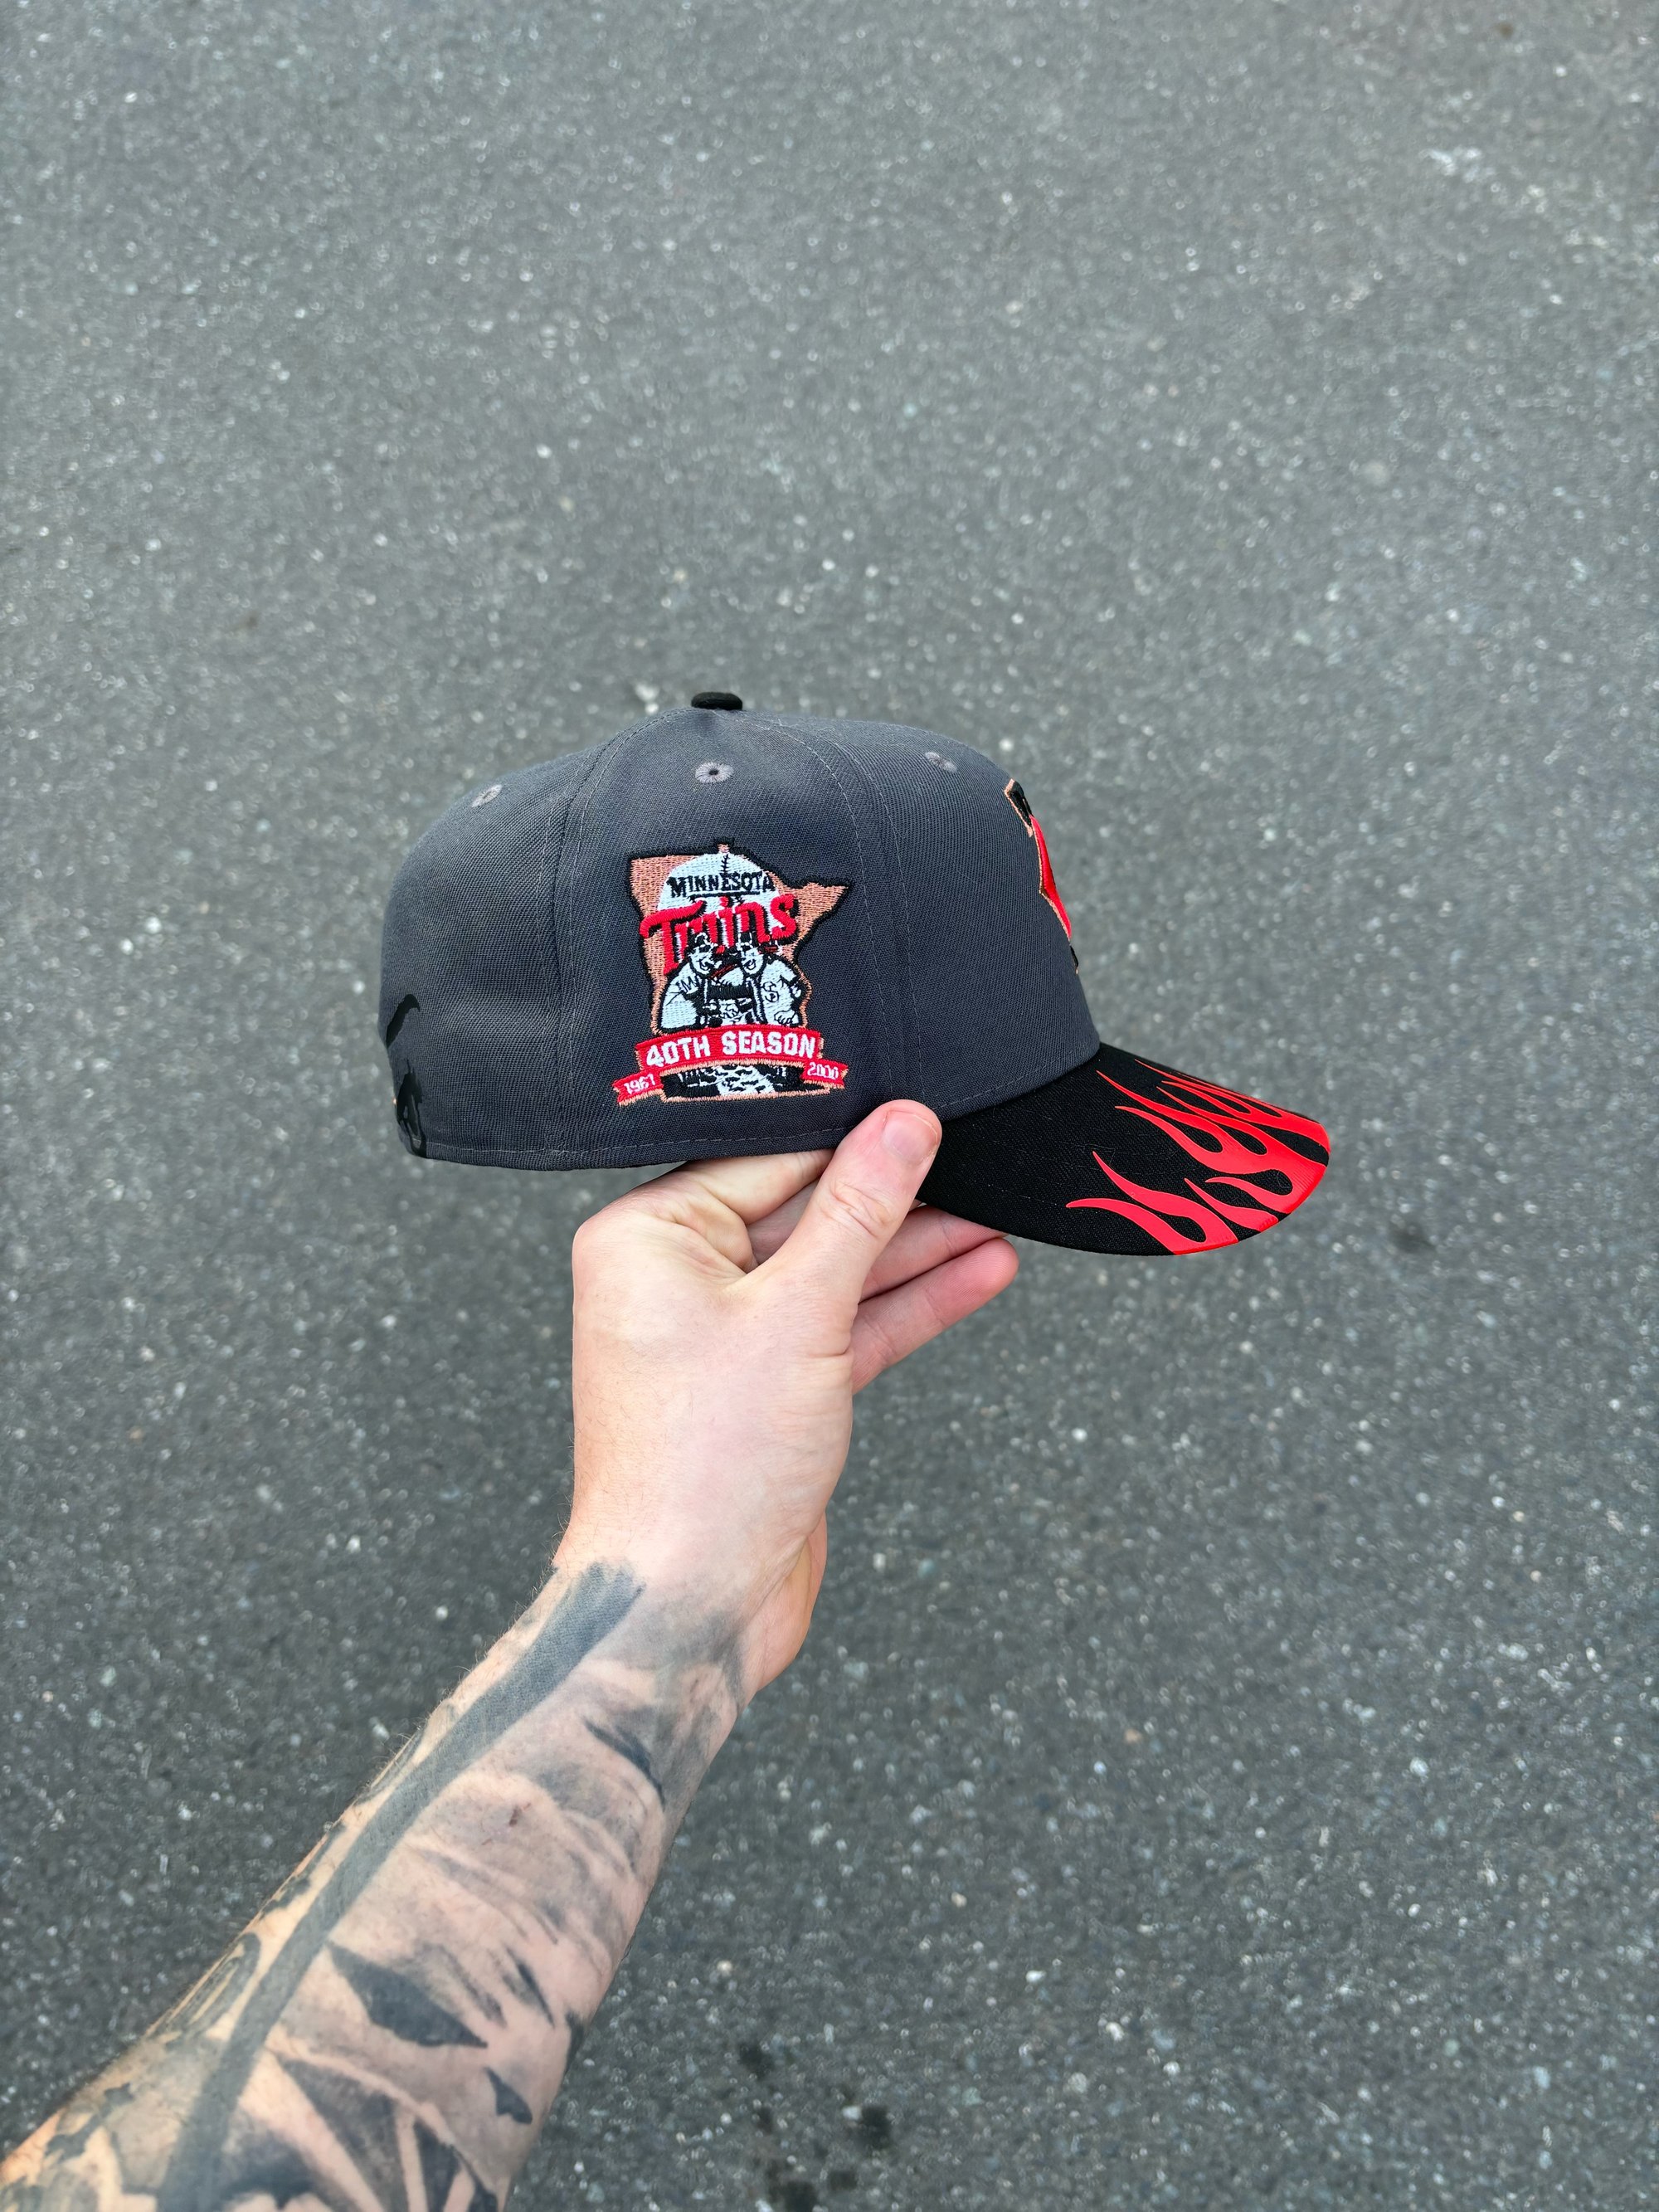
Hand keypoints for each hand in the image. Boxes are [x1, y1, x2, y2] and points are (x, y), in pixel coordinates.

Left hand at [560, 1101, 1018, 1698]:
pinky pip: (848, 1326)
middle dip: (895, 1194)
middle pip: (806, 1210)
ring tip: (996, 1213)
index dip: (852, 1133)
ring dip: (918, 1250)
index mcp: (647, 1238)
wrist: (691, 1606)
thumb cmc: (701, 1468)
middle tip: (974, 1156)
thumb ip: (859, 1212)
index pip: (767, 1157)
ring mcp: (727, 1335)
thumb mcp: (798, 1315)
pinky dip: (907, 1305)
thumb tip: (902, 1125)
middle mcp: (677, 1279)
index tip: (925, 1107)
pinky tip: (976, 1272)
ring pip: (837, 1271)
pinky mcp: (772, 1387)